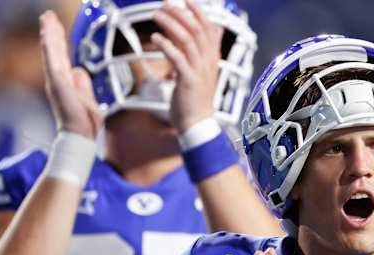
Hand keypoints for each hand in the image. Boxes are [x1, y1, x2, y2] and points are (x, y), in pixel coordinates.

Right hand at [39, 11, 101, 137]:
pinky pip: (52, 59)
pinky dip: (49, 45)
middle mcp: (58, 79)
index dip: (59, 41)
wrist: (80, 135)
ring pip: (51, 51)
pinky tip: (47, 33)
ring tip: (46, 17)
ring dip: (49, 33)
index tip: (55, 26)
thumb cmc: (84, 122)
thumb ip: (83, 84)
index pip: (62, 57)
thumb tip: (79, 70)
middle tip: (47, 15)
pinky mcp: (57, 82)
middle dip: (52, 32)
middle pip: (55, 50)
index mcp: (67, 82)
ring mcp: (56, 80)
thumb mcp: (88, 98)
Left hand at [151, 0, 221, 131]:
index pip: (208, 28)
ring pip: (187, 40)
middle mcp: (208, 62)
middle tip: (165, 4)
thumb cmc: (197, 98)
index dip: (198, 11)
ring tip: (157, 15)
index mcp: (212, 58)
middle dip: (181, 13)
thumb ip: (207, 48)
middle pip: (197, 30)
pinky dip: (167, 46)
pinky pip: (178, 59)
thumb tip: (217, 29)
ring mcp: (199, 71)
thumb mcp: (204, 69)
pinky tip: (156, 38)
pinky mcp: (189, 81)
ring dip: (171, 25)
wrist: (198, 123)